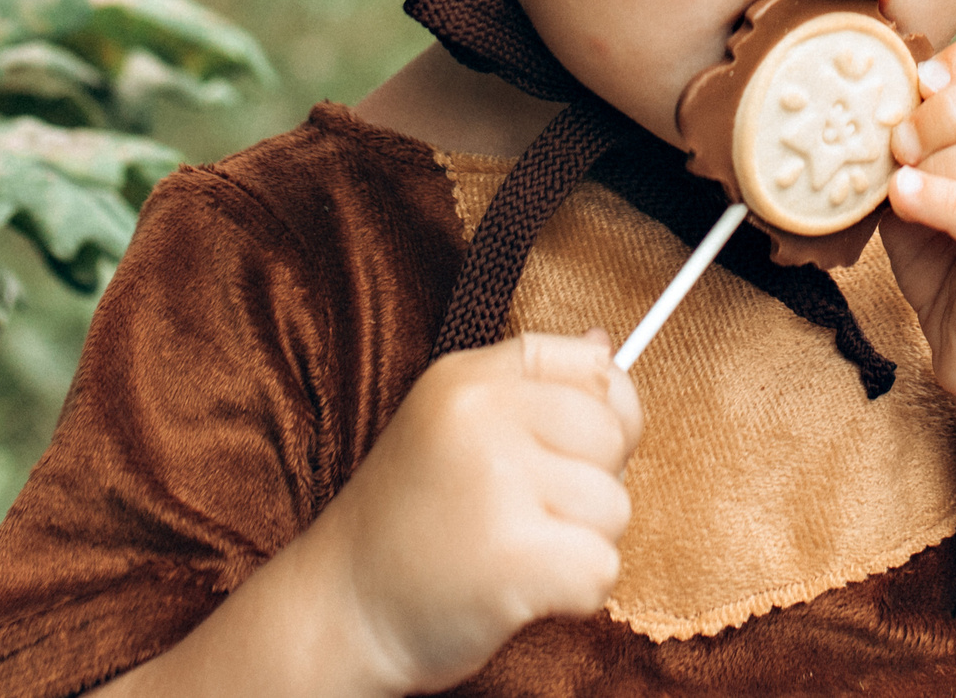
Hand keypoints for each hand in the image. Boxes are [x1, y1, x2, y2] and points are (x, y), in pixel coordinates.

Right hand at [310, 330, 642, 693]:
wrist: (341, 613)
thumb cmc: (408, 522)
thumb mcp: (450, 425)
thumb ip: (529, 384)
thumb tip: (605, 343)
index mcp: (468, 378)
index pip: (593, 365)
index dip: (606, 412)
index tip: (567, 453)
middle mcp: (481, 417)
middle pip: (614, 435)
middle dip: (593, 484)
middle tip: (528, 515)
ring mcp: (498, 484)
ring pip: (614, 506)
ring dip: (582, 543)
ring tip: (516, 552)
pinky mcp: (516, 557)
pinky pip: (603, 567)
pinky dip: (578, 594)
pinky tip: (523, 591)